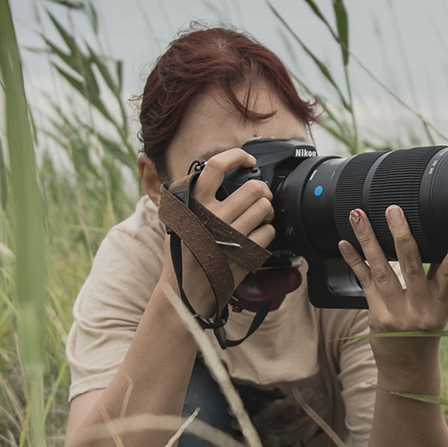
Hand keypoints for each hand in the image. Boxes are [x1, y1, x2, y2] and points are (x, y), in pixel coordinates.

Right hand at [164, 147, 275, 311]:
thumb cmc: (183, 251)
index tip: (248, 160)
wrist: (186, 290)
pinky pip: (268, 232)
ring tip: (260, 217)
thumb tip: (217, 171)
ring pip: (265, 208)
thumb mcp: (179, 218)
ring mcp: (229, 236)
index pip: (216, 166)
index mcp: (193, 203)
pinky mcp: (243, 254)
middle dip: (262, 191)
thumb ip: (194, 195)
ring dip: (267, 211)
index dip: (237, 156)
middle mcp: (211, 217)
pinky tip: (257, 237)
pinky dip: (267, 232)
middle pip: (254, 188)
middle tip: (260, 197)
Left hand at [340, 206, 447, 379]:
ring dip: (368, 240)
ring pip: (381, 270)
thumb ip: (440, 277)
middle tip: (393, 211)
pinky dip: (354, 260)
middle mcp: (419, 310)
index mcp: (441, 304)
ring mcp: (395, 313)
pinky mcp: (375, 314)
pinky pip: (364, 281)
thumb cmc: (426, 330)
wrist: (408, 366)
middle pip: (410, 268)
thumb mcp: (440, 307)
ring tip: (359, 217)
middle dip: (402, 236)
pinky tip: (345, 243)